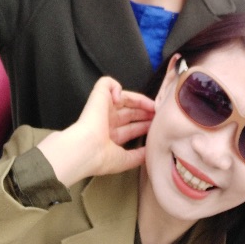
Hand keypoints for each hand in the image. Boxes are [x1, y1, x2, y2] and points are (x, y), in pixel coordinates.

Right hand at [37, 77, 154, 186]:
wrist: (85, 148)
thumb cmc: (102, 157)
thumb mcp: (124, 160)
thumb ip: (138, 156)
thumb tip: (150, 152)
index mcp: (110, 136)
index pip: (130, 128)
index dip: (144, 126)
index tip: (158, 127)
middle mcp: (106, 121)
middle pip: (130, 113)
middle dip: (145, 113)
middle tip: (160, 115)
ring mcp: (103, 107)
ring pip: (124, 97)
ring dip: (140, 101)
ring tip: (152, 106)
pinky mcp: (99, 95)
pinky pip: (107, 83)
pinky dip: (116, 86)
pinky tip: (121, 98)